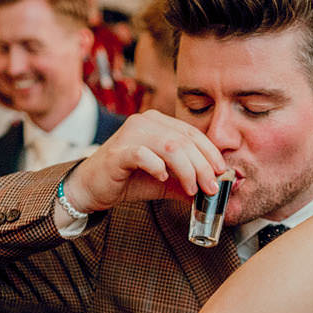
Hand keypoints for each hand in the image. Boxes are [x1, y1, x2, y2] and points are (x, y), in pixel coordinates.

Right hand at [64, 109, 225, 212]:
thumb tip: (212, 190)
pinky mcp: (118, 151)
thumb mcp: (165, 181)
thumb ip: (186, 182)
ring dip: (187, 170)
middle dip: (202, 166)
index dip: (209, 152)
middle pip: (184, 140)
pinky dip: (157, 167)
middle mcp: (145, 122)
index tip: (220, 172)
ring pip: (170, 146)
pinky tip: (163, 178)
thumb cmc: (128, 179)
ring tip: (192, 189)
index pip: (191, 133)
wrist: (92, 188)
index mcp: (157, 123)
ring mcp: (130, 134)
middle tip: (210, 187)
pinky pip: (143, 154)